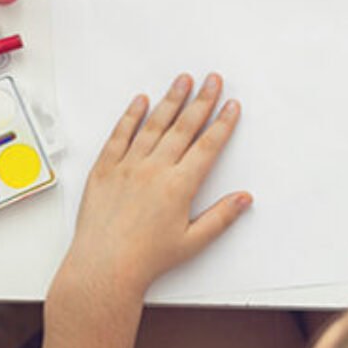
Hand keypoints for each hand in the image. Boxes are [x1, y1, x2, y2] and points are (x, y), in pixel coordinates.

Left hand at [65, 73, 250, 293]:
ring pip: (153, 125)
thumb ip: (220, 217)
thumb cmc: (145, 259)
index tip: (231, 106)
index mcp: (178, 187)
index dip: (222, 124)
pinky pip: (119, 135)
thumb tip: (243, 199)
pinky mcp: (104, 169)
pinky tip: (140, 101)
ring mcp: (127, 167)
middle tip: (212, 80)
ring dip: (171, 100)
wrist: (104, 267)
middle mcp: (154, 170)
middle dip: (202, 101)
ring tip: (183, 80)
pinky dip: (131, 117)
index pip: (207, 146)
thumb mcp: (192, 242)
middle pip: (184, 127)